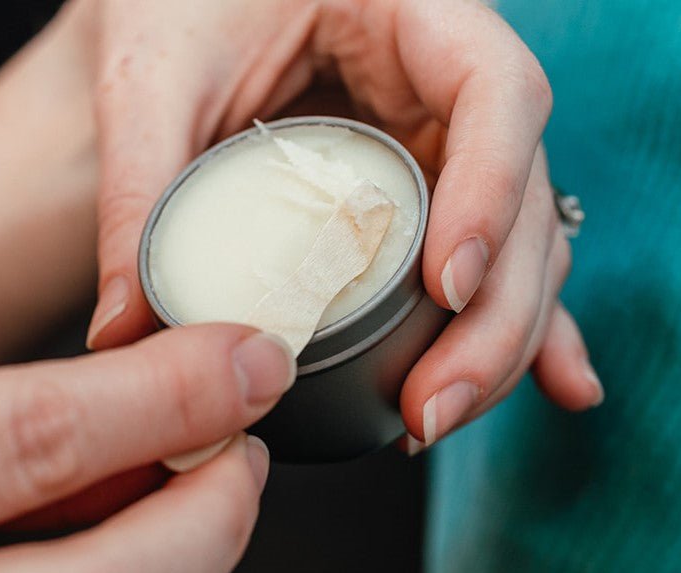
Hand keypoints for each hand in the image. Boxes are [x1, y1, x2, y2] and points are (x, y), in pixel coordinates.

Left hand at [83, 0, 603, 444]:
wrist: (180, 0)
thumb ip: (138, 191)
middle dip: (492, 316)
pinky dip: (517, 328)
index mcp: (410, 15)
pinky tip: (558, 388)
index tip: (446, 287)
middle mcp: (446, 84)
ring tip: (434, 422)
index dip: (490, 192)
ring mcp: (446, 144)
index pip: (496, 92)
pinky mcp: (426, 194)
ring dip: (495, 342)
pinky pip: (489, 261)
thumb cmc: (174, 1)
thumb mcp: (150, 81)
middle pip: (521, 197)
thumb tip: (122, 333)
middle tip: (432, 407)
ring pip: (515, 244)